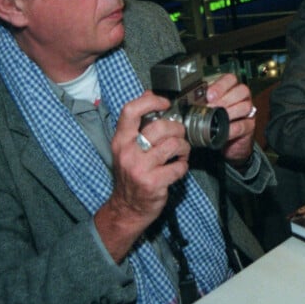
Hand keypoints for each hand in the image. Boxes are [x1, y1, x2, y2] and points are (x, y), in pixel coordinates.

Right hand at [95, 91, 190, 262]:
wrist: (126, 208)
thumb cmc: (131, 174)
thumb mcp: (127, 148)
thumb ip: (137, 124)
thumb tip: (149, 95)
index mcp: (120, 140)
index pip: (130, 111)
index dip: (151, 101)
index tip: (165, 103)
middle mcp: (128, 152)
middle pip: (159, 127)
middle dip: (177, 129)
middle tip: (180, 135)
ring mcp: (140, 168)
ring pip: (173, 145)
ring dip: (184, 147)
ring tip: (181, 152)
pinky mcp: (153, 183)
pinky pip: (178, 166)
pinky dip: (183, 166)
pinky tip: (178, 167)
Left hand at [204, 73, 255, 165]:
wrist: (222, 140)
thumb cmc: (214, 121)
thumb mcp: (207, 107)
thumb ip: (202, 101)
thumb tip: (190, 100)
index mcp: (230, 88)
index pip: (230, 79)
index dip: (220, 86)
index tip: (209, 95)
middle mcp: (242, 97)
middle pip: (242, 90)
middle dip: (225, 99)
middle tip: (212, 108)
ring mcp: (248, 111)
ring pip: (245, 106)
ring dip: (229, 113)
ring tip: (217, 119)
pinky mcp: (250, 126)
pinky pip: (244, 125)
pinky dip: (232, 128)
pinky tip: (223, 131)